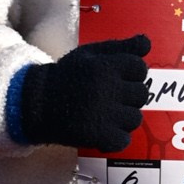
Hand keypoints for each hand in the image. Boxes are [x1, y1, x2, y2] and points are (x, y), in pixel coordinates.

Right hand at [17, 36, 151, 152]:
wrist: (36, 102)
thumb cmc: (67, 76)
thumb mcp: (90, 54)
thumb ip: (121, 47)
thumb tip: (147, 43)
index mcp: (106, 65)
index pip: (140, 68)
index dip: (131, 74)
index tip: (117, 78)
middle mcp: (108, 88)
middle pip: (141, 94)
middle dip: (129, 96)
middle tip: (110, 98)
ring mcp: (104, 113)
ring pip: (135, 119)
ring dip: (123, 118)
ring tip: (105, 115)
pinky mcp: (98, 135)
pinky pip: (123, 140)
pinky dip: (114, 139)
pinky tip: (103, 132)